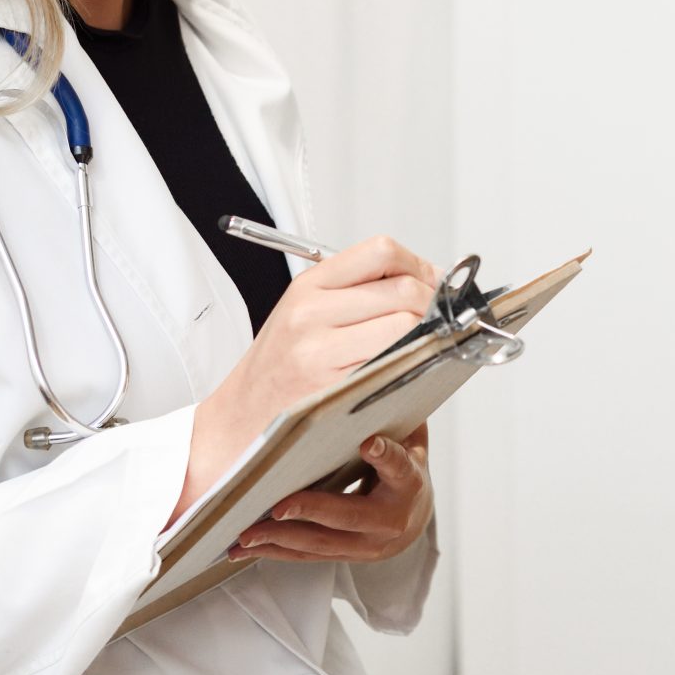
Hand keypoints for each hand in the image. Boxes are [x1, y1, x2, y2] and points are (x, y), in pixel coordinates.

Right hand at [174, 236, 437, 519]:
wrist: (239, 422)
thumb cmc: (279, 371)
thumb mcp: (305, 313)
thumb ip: (356, 293)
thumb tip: (425, 280)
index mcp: (307, 286)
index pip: (381, 252)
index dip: (418, 265)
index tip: (429, 283)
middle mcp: (311, 313)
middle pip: (403, 291)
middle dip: (432, 305)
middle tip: (436, 321)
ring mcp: (320, 352)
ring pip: (406, 327)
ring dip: (426, 338)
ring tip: (423, 346)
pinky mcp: (332, 388)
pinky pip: (393, 365)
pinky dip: (411, 365)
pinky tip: (409, 369)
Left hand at [229, 424, 432, 563]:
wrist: (412, 515)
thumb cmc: (403, 468)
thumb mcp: (408, 437)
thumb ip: (393, 412)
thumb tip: (378, 367)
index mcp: (409, 483)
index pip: (400, 468)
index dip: (386, 456)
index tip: (369, 442)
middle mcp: (391, 520)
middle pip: (351, 516)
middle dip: (312, 510)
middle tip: (280, 505)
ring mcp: (366, 544)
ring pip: (322, 543)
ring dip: (282, 538)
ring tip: (248, 531)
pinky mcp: (344, 556)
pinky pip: (307, 556)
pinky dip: (275, 551)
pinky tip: (245, 546)